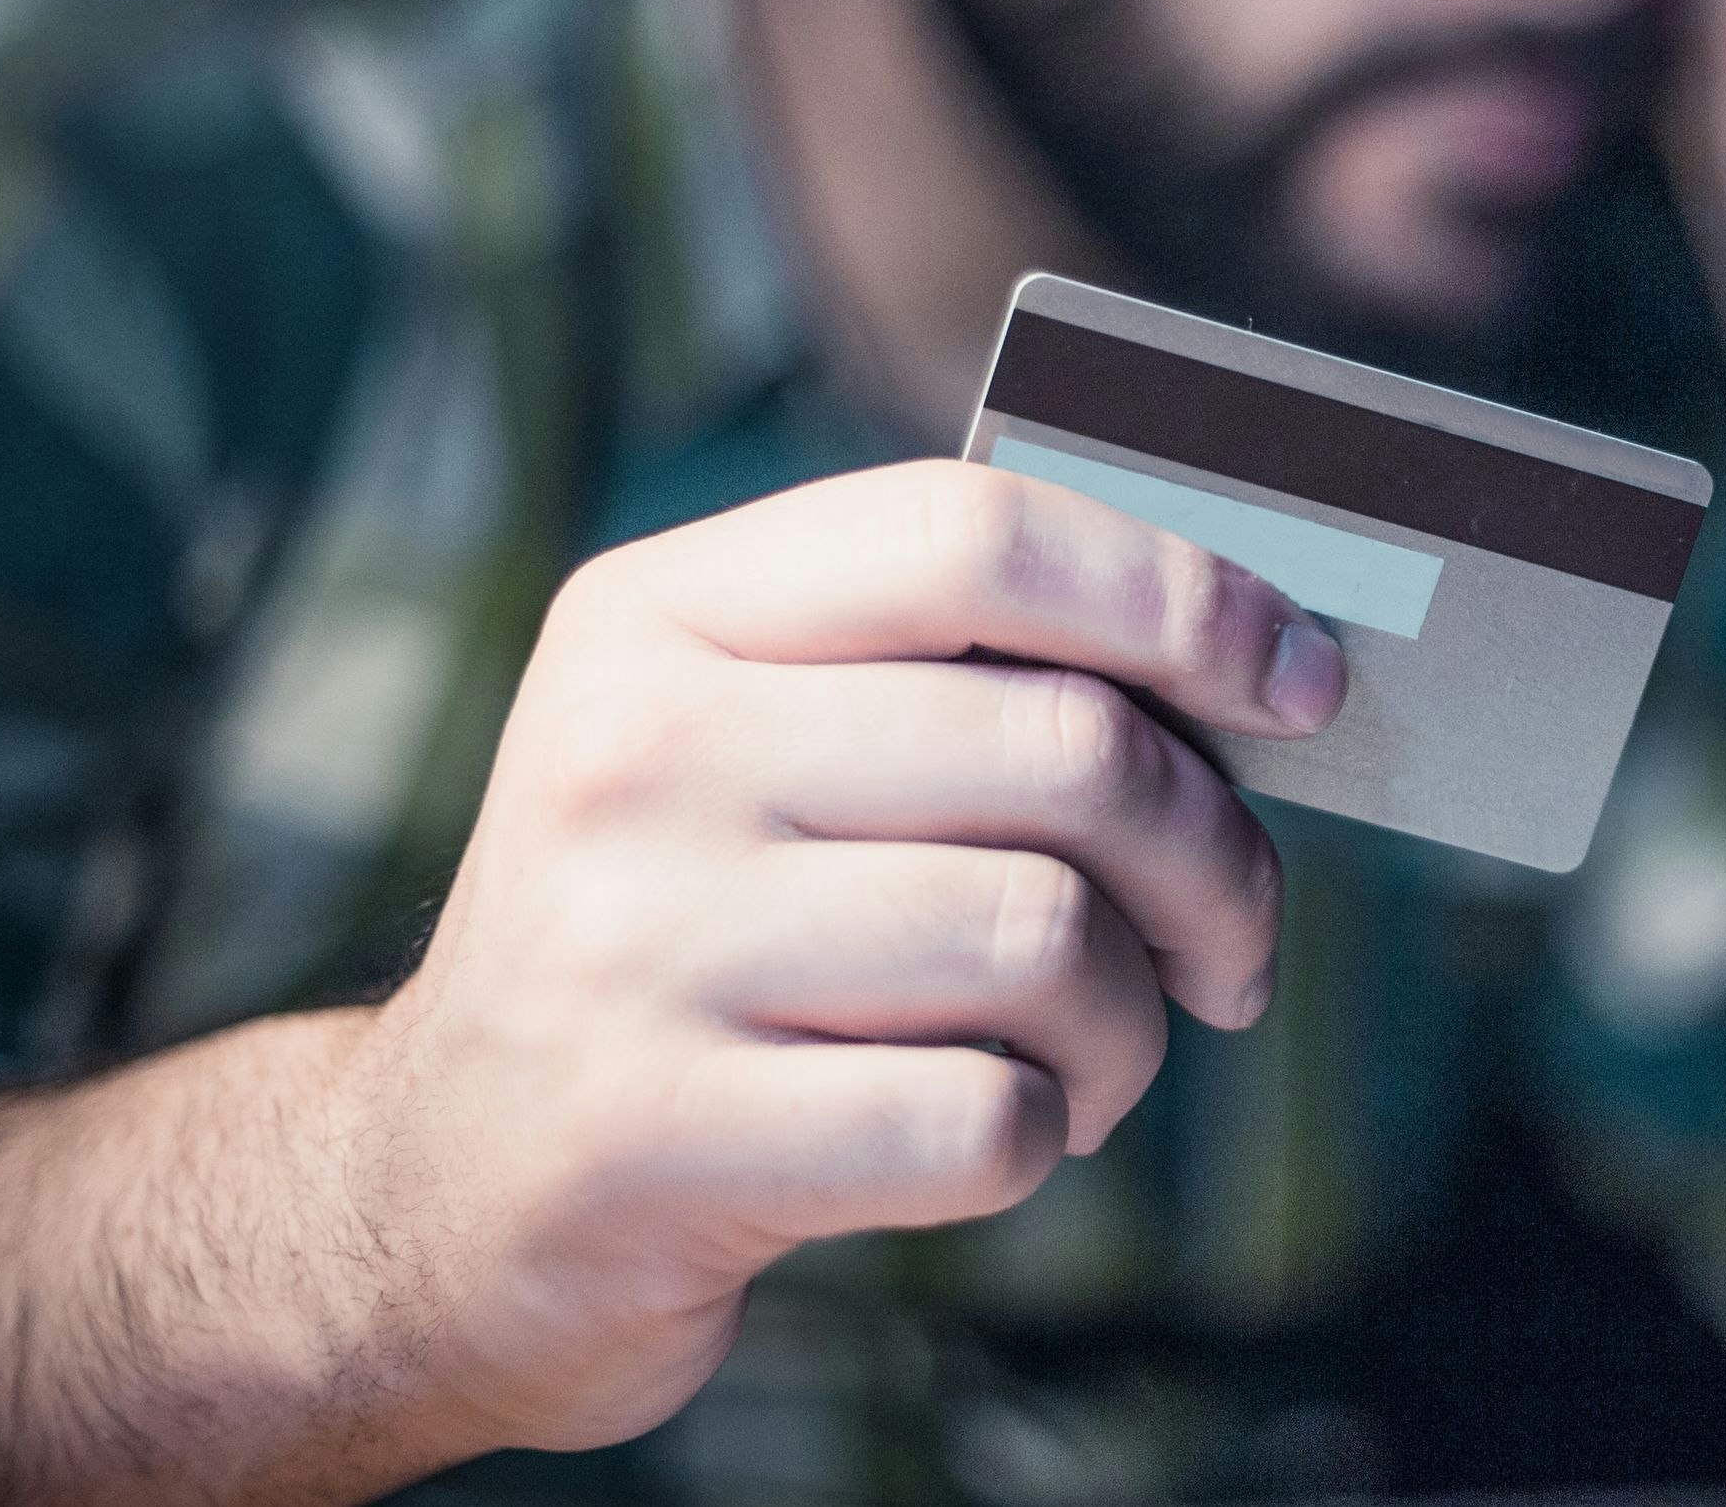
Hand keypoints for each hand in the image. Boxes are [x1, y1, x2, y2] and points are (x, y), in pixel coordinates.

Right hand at [328, 459, 1341, 1457]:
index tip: (1298, 682)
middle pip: (1066, 746)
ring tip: (1088, 1060)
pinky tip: (991, 1135)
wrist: (427, 1194)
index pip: (975, 531)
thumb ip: (948, 675)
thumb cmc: (679, 942)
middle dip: (1213, 862)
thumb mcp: (743, 750)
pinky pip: (983, 1120)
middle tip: (1230, 943)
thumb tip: (1259, 656)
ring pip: (1049, 938)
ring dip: (1131, 1026)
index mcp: (661, 615)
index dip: (1179, 597)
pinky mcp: (655, 1137)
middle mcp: (632, 754)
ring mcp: (630, 945)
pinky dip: (1039, 1140)